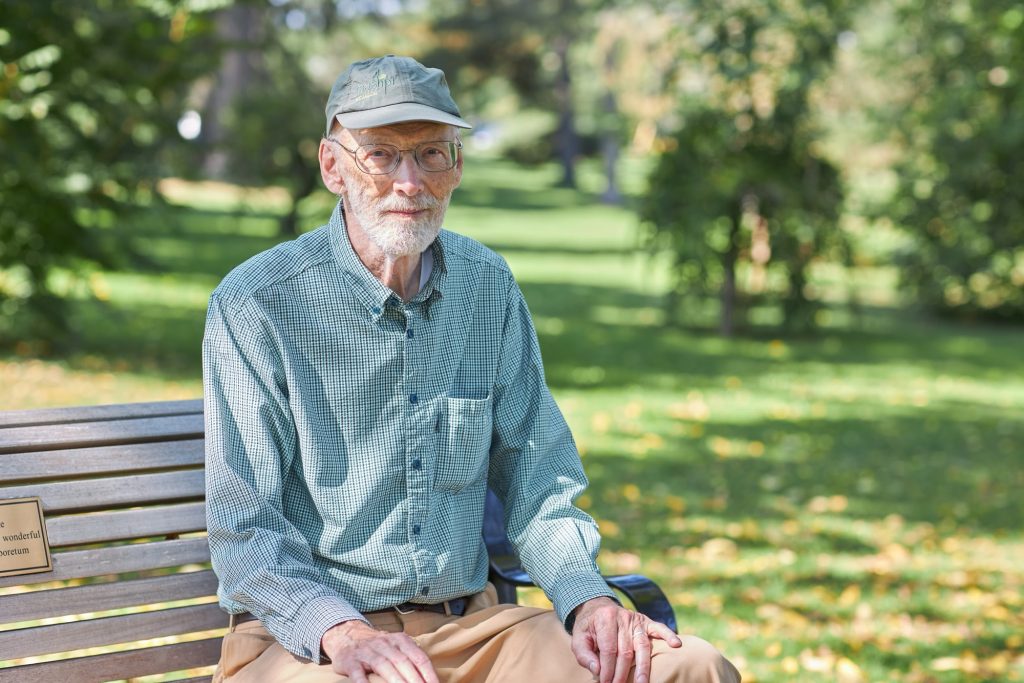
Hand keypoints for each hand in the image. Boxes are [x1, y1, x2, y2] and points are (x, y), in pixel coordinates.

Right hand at [321, 619, 437, 682]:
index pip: (419, 657)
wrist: (347, 635)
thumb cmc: (378, 647)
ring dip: (396, 681)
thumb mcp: (397, 646)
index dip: (429, 673)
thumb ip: (412, 659)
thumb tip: (431, 679)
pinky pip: (358, 673)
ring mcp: (367, 652)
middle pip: (403, 662)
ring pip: (384, 666)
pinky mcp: (351, 661)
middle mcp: (385, 644)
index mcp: (400, 640)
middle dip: (415, 679)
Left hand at [570, 597, 682, 682]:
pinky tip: (676, 644)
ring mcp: (636, 619)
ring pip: (642, 645)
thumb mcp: (579, 637)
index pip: (609, 649)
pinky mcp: (646, 621)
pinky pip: (659, 627)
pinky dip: (668, 635)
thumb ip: (584, 653)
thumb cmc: (589, 627)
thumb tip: (596, 669)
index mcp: (604, 618)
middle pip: (626, 650)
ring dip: (643, 667)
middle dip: (622, 673)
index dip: (607, 669)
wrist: (598, 607)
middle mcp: (622, 617)